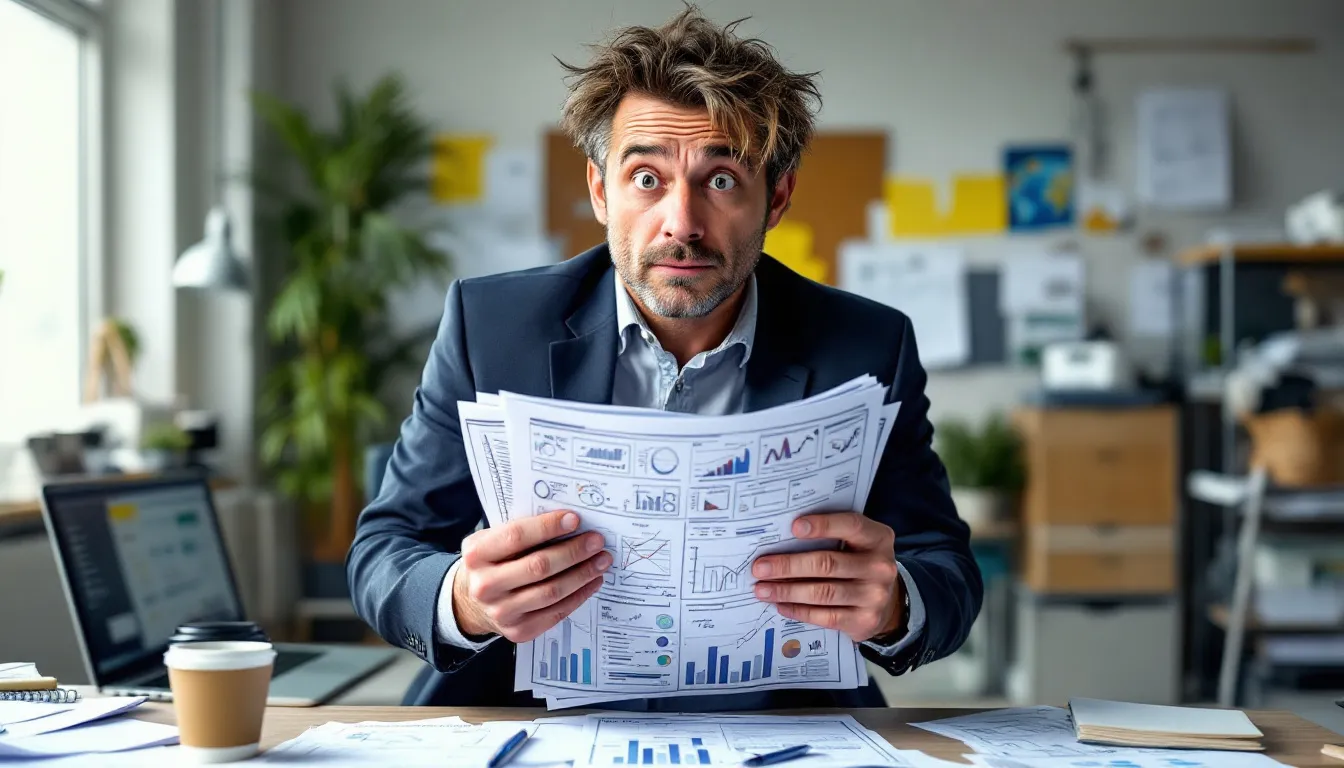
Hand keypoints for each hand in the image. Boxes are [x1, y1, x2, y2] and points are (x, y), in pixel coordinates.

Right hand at [452, 510, 610, 642]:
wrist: (473, 602)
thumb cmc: (492, 562)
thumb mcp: (493, 540)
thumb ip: (523, 530)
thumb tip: (569, 521)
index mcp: (477, 554)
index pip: (516, 536)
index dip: (548, 527)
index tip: (575, 519)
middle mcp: (485, 586)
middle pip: (538, 566)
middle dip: (573, 552)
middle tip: (596, 541)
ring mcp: (501, 612)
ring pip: (551, 592)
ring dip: (582, 574)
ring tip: (601, 561)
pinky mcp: (519, 631)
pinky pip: (556, 612)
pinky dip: (579, 596)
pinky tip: (592, 582)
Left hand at [751, 512, 903, 642]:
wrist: (887, 603)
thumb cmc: (859, 563)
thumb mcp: (857, 543)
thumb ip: (832, 535)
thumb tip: (781, 538)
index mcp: (878, 538)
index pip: (851, 526)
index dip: (823, 525)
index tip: (793, 527)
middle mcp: (880, 567)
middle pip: (827, 563)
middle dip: (788, 565)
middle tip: (760, 567)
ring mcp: (874, 596)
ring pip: (822, 592)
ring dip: (786, 591)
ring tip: (762, 589)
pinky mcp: (863, 621)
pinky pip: (824, 616)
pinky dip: (798, 610)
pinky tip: (780, 605)